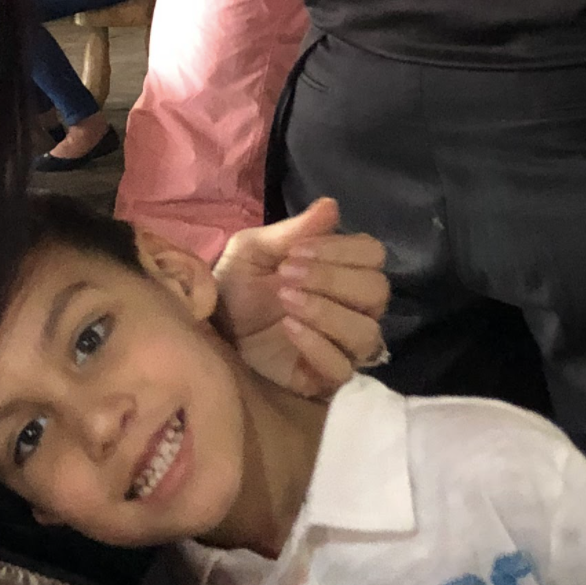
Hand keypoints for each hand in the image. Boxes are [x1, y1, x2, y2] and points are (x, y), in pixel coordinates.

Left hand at [214, 197, 388, 397]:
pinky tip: (288, 328)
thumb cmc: (236, 287)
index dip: (342, 250)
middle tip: (286, 275)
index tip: (298, 250)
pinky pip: (343, 367)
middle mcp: (353, 309)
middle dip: (332, 279)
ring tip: (286, 300)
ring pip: (366, 332)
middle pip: (377, 292)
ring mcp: (343, 346)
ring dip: (326, 312)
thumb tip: (330, 206)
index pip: (373, 255)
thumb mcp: (252, 251)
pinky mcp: (325, 379)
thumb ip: (291, 231)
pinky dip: (318, 345)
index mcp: (343, 271)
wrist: (209, 331)